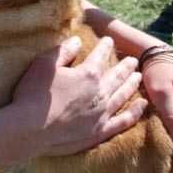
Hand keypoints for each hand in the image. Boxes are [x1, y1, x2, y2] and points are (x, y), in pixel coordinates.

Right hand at [13, 36, 146, 156]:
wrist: (30, 130)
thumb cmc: (33, 94)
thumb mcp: (44, 65)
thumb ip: (63, 51)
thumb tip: (76, 41)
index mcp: (88, 74)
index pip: (100, 56)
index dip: (105, 46)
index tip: (109, 40)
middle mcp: (99, 93)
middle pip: (117, 76)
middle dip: (125, 66)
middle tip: (133, 60)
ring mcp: (102, 114)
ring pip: (122, 95)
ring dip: (132, 85)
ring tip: (139, 77)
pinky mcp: (100, 132)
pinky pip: (123, 121)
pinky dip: (134, 112)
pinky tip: (142, 105)